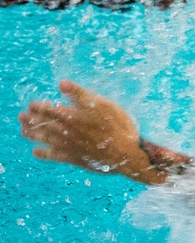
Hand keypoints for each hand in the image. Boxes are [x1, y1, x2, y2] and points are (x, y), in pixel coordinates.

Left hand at [19, 80, 168, 184]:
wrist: (127, 153)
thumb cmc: (117, 126)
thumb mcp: (102, 104)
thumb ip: (80, 94)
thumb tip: (62, 84)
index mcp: (71, 115)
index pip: (48, 109)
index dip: (39, 106)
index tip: (32, 104)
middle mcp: (65, 130)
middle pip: (42, 123)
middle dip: (30, 119)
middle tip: (21, 117)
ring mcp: (68, 145)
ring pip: (44, 138)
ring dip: (32, 134)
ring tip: (23, 132)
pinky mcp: (74, 158)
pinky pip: (54, 156)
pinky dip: (43, 154)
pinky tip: (36, 152)